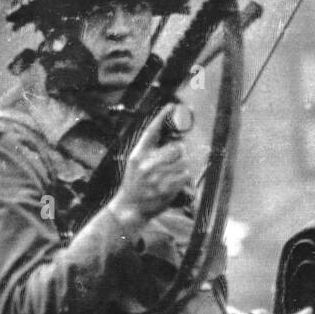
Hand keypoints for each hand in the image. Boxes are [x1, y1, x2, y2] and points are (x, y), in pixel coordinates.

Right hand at [110, 103, 193, 225]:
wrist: (129, 208)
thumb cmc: (134, 183)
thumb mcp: (136, 163)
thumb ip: (151, 151)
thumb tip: (174, 140)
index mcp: (138, 155)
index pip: (151, 131)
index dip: (162, 116)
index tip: (171, 105)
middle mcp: (147, 164)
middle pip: (176, 148)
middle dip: (179, 153)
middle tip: (172, 160)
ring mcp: (157, 177)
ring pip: (183, 163)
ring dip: (181, 168)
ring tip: (169, 176)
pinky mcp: (166, 189)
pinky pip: (185, 176)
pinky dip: (184, 179)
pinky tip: (173, 183)